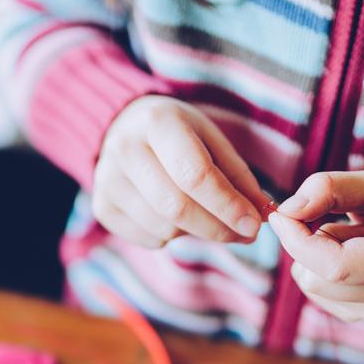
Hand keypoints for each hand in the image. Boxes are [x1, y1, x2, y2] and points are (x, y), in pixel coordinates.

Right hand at [92, 95, 270, 247]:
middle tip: (244, 234)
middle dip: (217, 228)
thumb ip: (238, 178)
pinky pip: (149, 240)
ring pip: (164, 229)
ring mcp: (107, 181)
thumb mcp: (211, 140)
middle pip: (177, 208)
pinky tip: (172, 215)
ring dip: (195, 232)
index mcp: (157, 123)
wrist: (123, 129)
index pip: (195, 175)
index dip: (228, 205)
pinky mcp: (102, 207)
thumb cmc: (178, 135)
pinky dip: (172, 237)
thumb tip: (261, 216)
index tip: (254, 225)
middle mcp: (124, 150)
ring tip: (203, 213)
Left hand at [268, 165, 363, 322]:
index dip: (298, 240)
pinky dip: (318, 268)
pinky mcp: (362, 314)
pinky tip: (348, 251)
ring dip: (314, 255)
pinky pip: (316, 292)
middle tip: (329, 216)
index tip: (281, 214)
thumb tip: (287, 211)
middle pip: (316, 279)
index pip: (334, 266)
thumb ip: (330, 189)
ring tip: (349, 234)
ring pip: (311, 287)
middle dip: (306, 243)